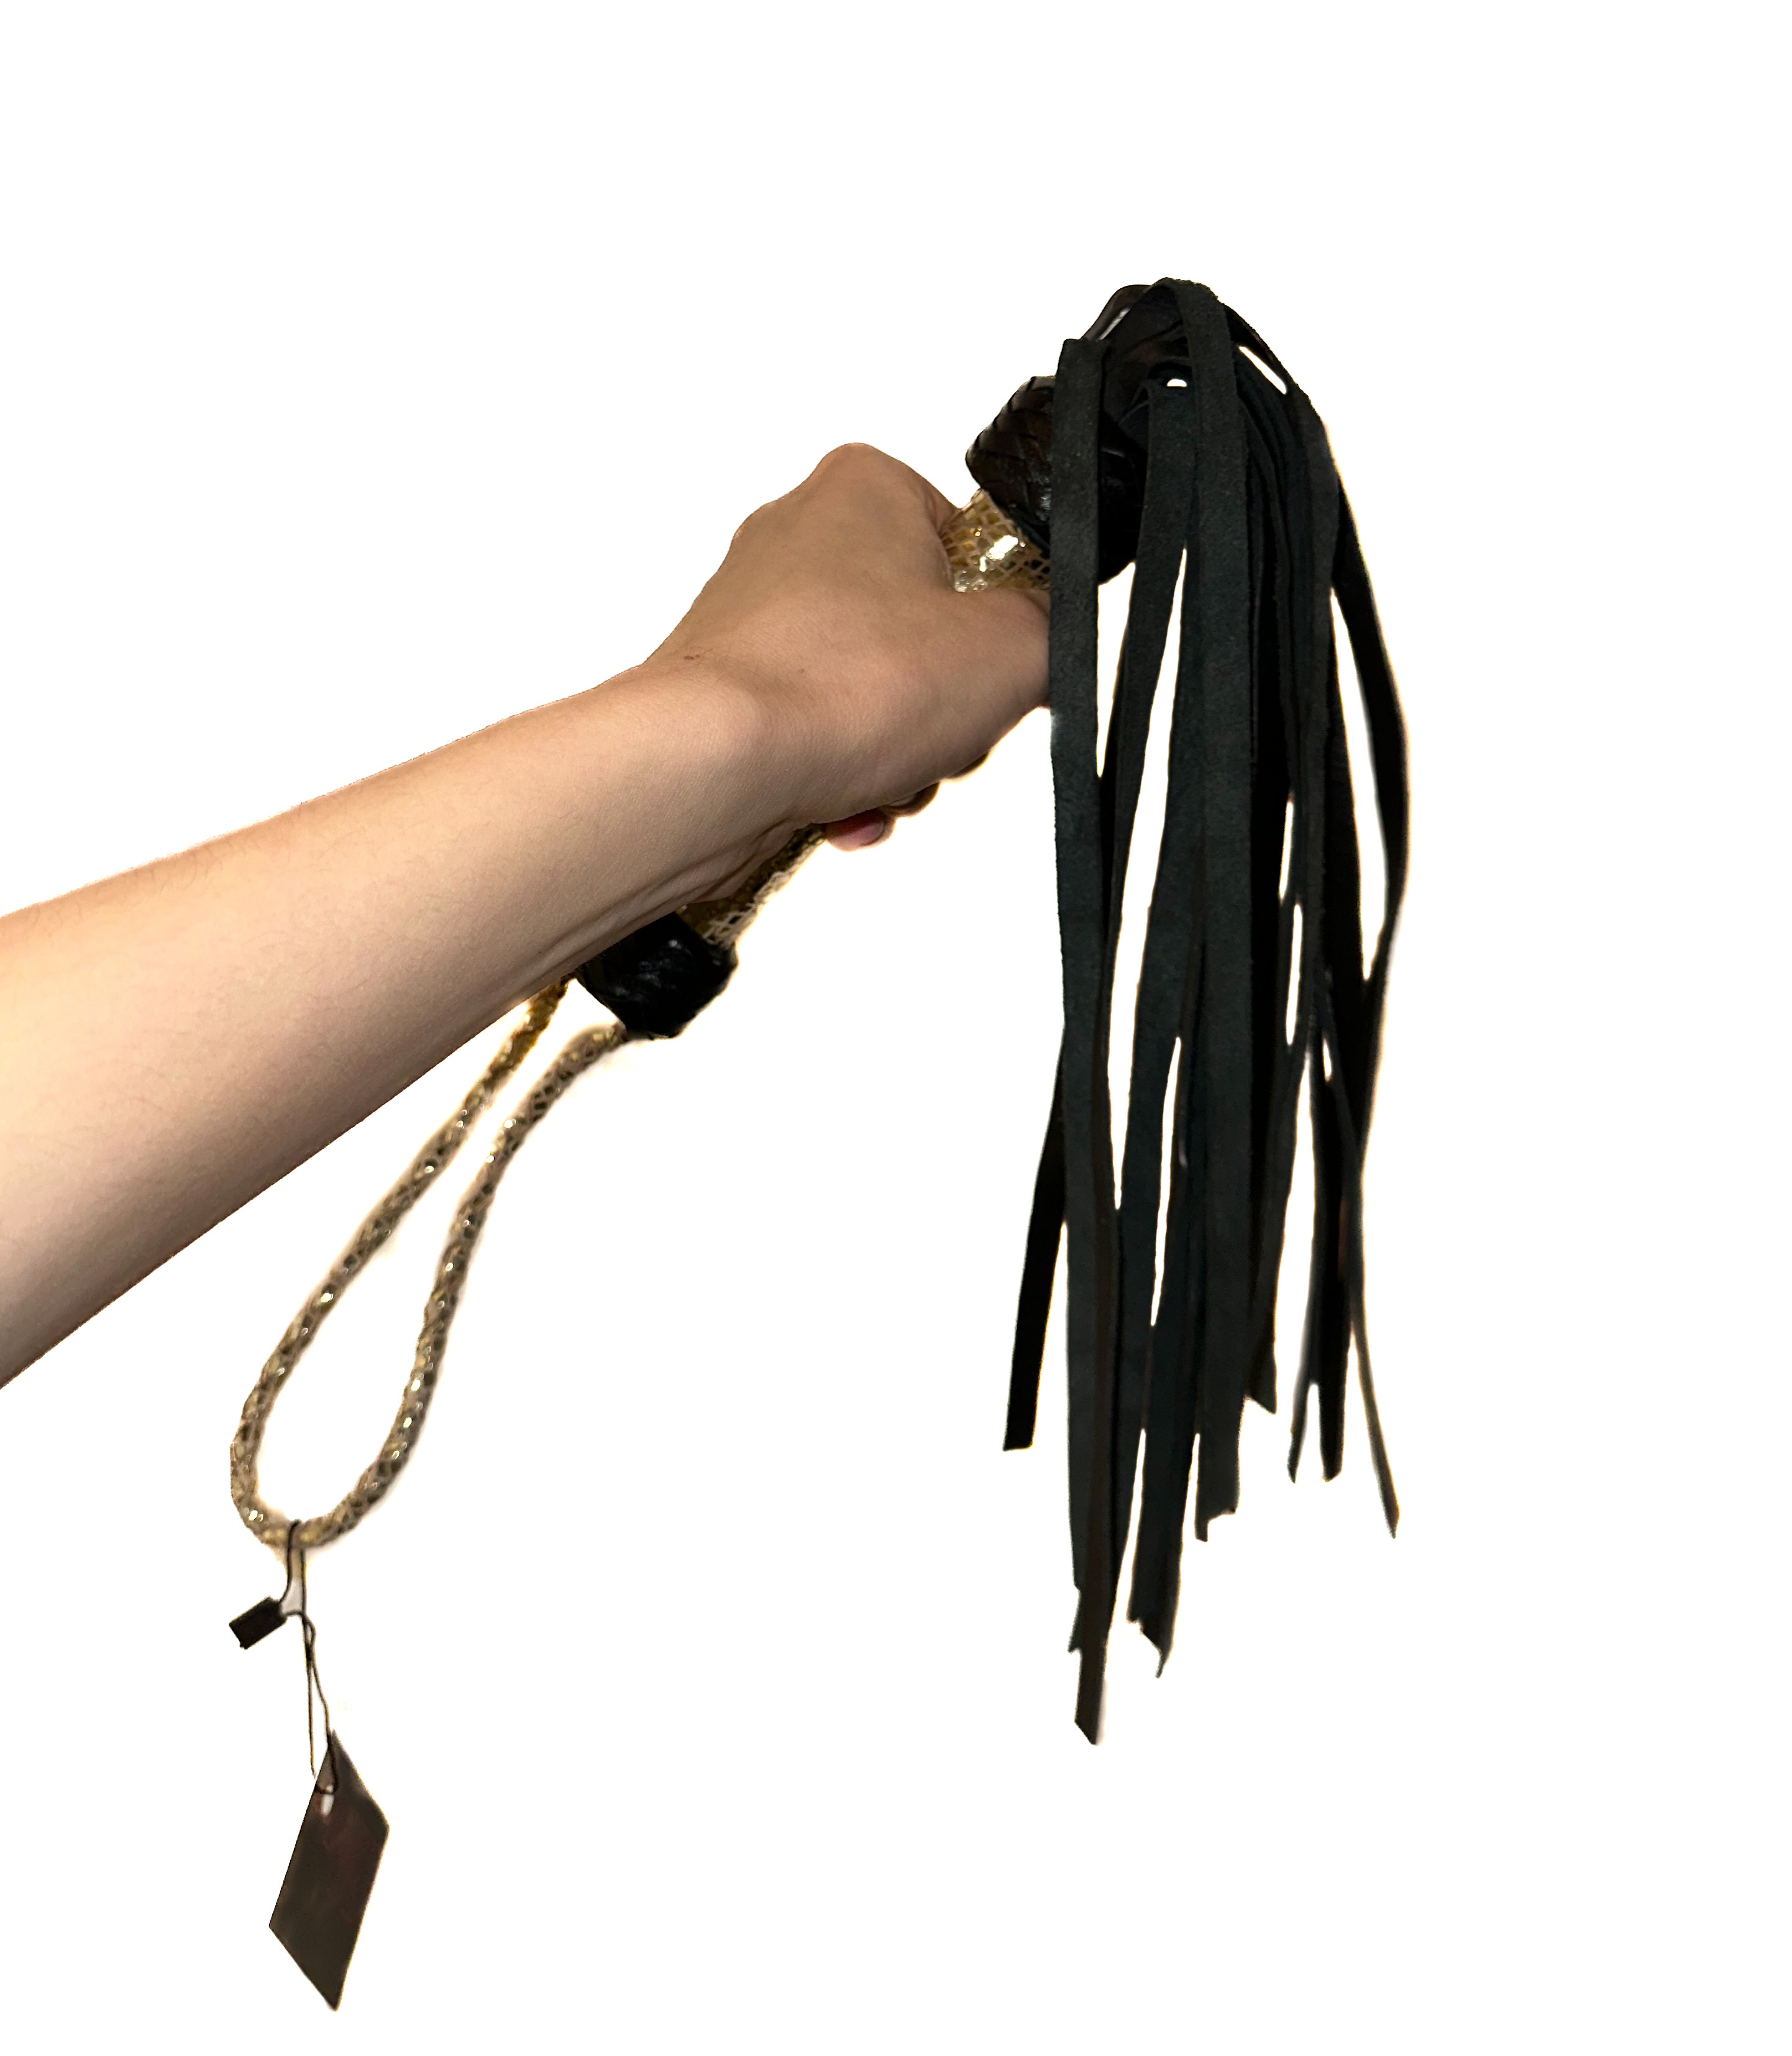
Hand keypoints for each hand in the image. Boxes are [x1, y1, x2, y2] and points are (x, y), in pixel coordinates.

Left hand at [647, 443, 1047, 855]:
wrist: (713, 766)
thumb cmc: (839, 687)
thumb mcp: (1014, 649)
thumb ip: (1056, 628)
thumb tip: (1046, 638)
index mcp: (866, 488)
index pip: (974, 547)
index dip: (999, 624)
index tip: (996, 668)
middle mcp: (799, 536)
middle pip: (927, 635)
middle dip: (944, 707)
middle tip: (942, 733)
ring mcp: (756, 615)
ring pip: (875, 697)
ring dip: (899, 756)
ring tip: (885, 777)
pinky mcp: (730, 687)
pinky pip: (819, 737)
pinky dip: (841, 779)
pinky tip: (840, 806)